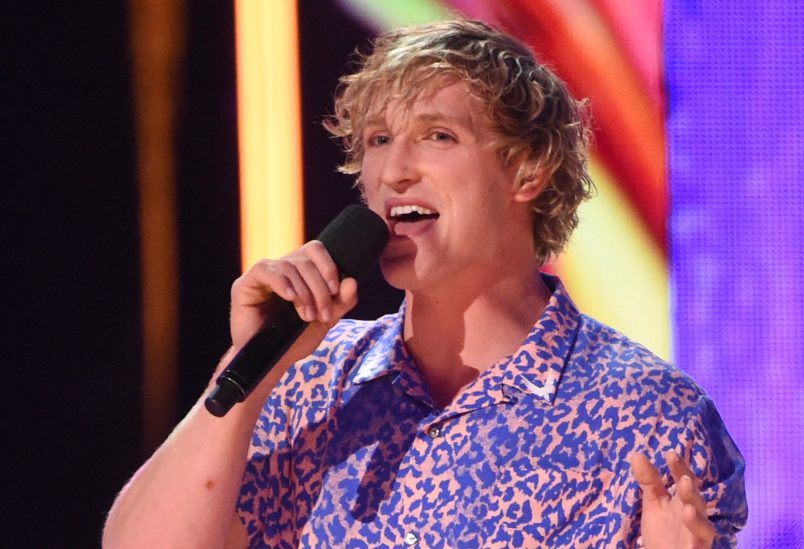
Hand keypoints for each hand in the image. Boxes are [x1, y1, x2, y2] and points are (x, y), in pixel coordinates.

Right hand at [229, 240, 357, 350]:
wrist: (272, 361)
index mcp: (300, 272)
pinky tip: (290, 298)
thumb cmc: (296, 339)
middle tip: (322, 314)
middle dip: (319, 288)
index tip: (336, 292)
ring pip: (289, 266)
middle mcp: (281, 268)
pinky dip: (281, 282)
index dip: (328, 266)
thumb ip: (342, 301)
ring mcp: (263, 275)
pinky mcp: (245, 284)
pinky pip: (265, 270)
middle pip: (305, 260)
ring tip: (307, 316)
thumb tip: (352, 280)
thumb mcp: (326, 320)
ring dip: (303, 292)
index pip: (315, 250)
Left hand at [631, 451, 715, 548]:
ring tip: (688, 503)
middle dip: (690, 490)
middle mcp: (694, 514)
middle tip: (684, 479)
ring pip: (702, 523)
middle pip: (695, 499)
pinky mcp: (697, 548)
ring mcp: (697, 533)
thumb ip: (648, 480)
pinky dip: (696, 529)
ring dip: (696, 512)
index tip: (670, 454)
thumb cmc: (662, 531)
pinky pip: (700, 541)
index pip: (683, 479)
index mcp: (682, 500)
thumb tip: (636, 454)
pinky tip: (689, 517)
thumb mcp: (653, 503)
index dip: (679, 468)